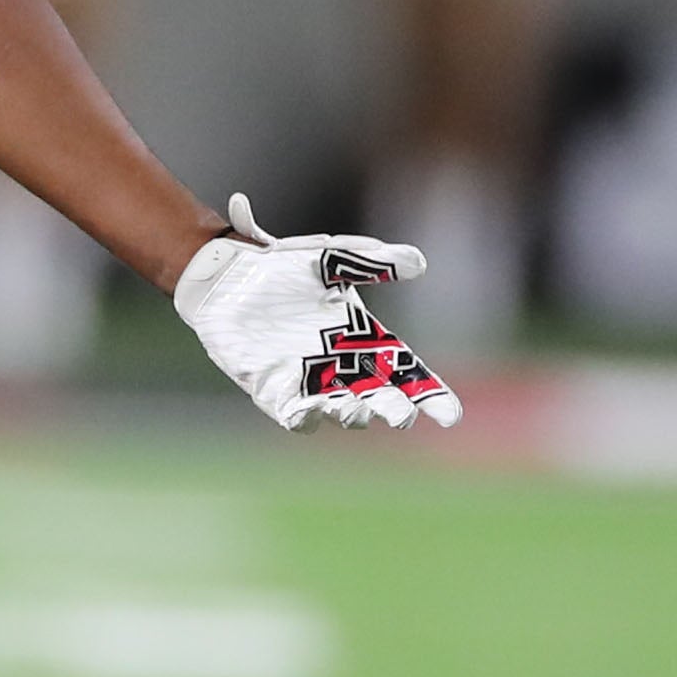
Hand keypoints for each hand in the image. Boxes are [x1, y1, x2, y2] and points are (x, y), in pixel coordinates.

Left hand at [172, 194, 461, 430]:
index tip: (450, 415)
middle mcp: (341, 367)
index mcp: (363, 339)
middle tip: (403, 415)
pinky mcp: (274, 391)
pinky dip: (304, 417)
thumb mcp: (330, 259)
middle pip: (380, 398)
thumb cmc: (281, 266)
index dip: (429, 394)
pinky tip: (310, 413)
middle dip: (394, 409)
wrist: (225, 276)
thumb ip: (371, 262)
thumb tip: (419, 262)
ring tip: (358, 408)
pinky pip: (295, 414)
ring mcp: (309, 382)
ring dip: (353, 413)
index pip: (406, 372)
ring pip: (341, 411)